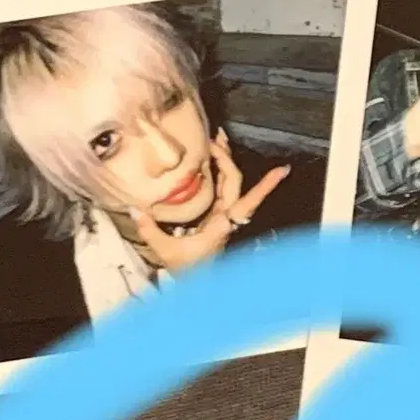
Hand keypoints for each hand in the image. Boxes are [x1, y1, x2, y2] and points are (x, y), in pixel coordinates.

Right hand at [132, 129, 289, 272]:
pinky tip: (206, 157)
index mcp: (223, 223)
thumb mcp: (167, 251)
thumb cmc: (188, 270)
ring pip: (228, 181)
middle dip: (228, 157)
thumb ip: (151, 230)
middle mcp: (227, 215)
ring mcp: (222, 213)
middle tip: (217, 136)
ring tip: (215, 138)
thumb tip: (136, 209)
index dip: (266, 185)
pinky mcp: (214, 214)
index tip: (284, 170)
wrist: (195, 283)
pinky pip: (219, 187)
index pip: (248, 199)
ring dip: (224, 159)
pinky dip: (215, 170)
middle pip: (234, 180)